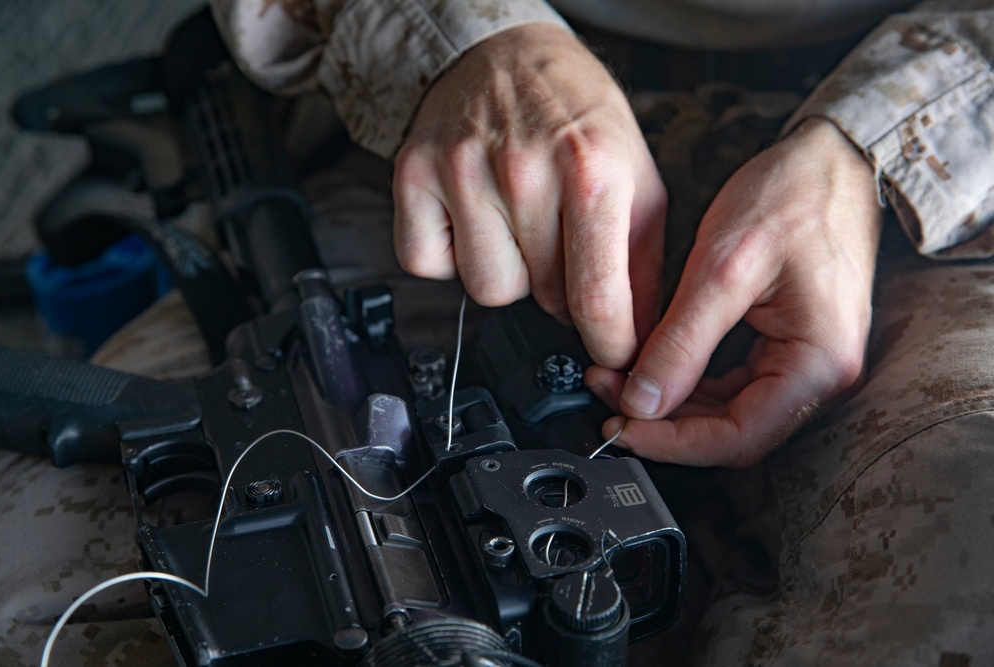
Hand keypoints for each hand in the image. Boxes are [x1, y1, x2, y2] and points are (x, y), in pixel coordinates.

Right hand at [393, 24, 666, 368]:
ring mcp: (461, 170)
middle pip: (542, 298)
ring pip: (486, 289)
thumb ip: (642, 264)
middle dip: (559, 288)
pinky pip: (430, 267)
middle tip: (559, 239)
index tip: (614, 359)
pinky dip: (451, 255)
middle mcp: (523, 169)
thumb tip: (636, 342)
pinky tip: (472, 216)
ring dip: (507, 270)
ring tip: (515, 223)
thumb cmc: (577, 117)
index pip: (596, 295)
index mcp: (592, 169)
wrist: (508, 54)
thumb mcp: (637, 179)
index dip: (609, 344)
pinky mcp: (414, 174)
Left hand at [586, 118, 883, 466]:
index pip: (739, 436)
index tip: (623, 427)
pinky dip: (686, 376)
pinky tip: (649, 362)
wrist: (833, 156)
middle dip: (662, 419)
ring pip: (725, 408)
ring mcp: (803, 360)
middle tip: (605, 393)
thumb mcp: (723, 267)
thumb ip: (681, 343)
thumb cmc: (795, 195)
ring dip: (669, 399)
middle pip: (730, 429)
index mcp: (818, 362)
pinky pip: (730, 380)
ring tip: (615, 375)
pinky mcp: (784, 344)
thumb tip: (643, 402)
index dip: (674, 442)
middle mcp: (818, 373)